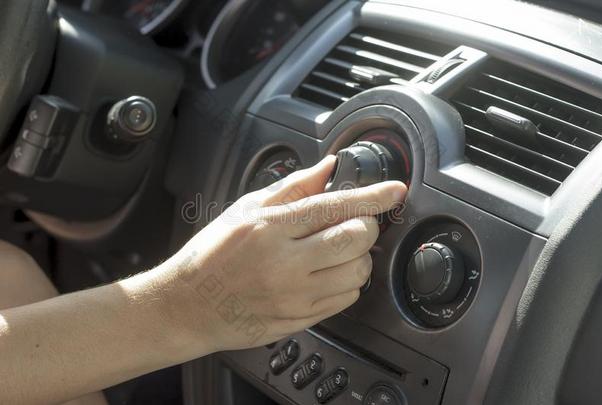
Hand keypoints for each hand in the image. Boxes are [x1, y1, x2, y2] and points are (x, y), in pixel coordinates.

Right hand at [165, 156, 406, 352]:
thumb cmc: (213, 254)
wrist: (189, 305)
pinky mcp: (299, 319)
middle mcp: (285, 263)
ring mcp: (294, 296)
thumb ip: (292, 186)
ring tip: (336, 251)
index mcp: (271, 228)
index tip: (394, 190)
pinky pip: (346, 300)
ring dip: (359, 257)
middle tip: (354, 224)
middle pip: (356, 240)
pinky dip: (347, 283)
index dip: (373, 196)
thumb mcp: (245, 209)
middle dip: (365, 227)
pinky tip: (327, 274)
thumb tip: (328, 168)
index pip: (335, 206)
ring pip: (358, 273)